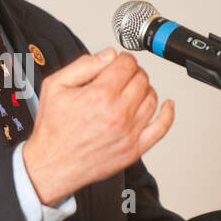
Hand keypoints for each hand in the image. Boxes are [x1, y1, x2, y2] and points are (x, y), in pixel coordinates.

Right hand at [23, 48, 174, 203]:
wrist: (52, 164)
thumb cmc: (53, 129)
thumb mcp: (55, 86)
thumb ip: (83, 65)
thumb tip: (108, 55)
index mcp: (99, 96)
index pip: (127, 64)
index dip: (122, 59)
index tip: (117, 63)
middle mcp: (117, 114)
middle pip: (141, 79)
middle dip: (132, 72)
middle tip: (122, 76)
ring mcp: (129, 133)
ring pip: (152, 98)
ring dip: (145, 89)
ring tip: (131, 91)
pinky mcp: (134, 149)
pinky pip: (161, 128)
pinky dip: (168, 113)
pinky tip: (167, 105)